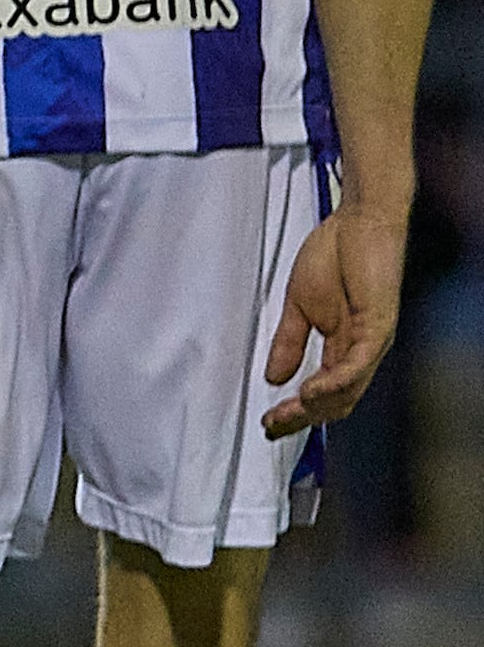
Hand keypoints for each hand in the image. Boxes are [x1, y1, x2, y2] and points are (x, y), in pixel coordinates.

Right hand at [262, 202, 409, 436]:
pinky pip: (357, 366)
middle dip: (302, 419)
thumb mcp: (299, 306)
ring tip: (288, 413)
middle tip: (272, 425)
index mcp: (344, 347)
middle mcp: (362, 351)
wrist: (360, 221)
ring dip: (317, 408)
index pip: (324, 394)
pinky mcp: (378, 326)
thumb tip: (274, 376)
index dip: (296, 412)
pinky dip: (334, 383)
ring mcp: (372, 341)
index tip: (267, 423)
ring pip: (349, 391)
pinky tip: (309, 390)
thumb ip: (289, 342)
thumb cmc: (335, 255)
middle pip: (337, 402)